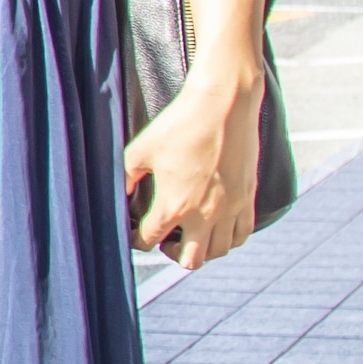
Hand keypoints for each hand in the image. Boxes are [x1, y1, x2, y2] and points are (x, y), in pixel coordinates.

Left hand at [125, 68, 262, 267]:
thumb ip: (124, 178)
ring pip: (218, 252)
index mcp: (174, 206)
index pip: (150, 240)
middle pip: (190, 259)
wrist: (224, 104)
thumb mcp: (140, 150)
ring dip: (202, 249)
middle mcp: (205, 215)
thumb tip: (115, 197)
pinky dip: (229, 239)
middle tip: (165, 238)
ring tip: (191, 235)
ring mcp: (230, 208)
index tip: (136, 233)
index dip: (137, 240)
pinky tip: (218, 227)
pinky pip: (243, 234)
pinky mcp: (248, 197)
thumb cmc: (181, 124)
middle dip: (172, 253)